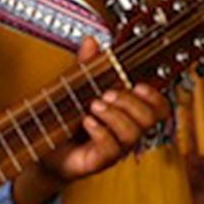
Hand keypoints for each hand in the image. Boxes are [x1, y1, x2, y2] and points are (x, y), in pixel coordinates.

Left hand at [10, 40, 171, 203]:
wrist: (45, 150)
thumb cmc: (66, 121)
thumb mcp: (77, 88)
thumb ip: (87, 66)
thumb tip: (91, 41)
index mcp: (128, 115)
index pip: (158, 108)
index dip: (154, 97)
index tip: (138, 85)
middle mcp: (126, 132)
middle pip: (149, 119)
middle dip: (130, 103)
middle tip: (107, 94)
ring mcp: (115, 149)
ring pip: (131, 134)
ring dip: (114, 115)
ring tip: (94, 106)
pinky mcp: (99, 161)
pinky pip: (111, 149)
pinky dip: (100, 131)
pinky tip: (87, 121)